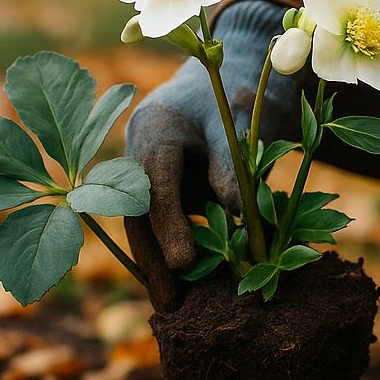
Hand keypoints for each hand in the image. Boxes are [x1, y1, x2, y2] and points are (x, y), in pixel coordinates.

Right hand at [122, 0, 299, 303]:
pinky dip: (171, 253)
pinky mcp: (160, 189)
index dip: (167, 225)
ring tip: (176, 308)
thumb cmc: (241, 93)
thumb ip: (233, 165)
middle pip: (137, 213)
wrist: (234, 71)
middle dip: (152, 259)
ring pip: (142, 225)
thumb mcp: (243, 121)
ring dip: (157, 265)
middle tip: (172, 305)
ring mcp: (144, 172)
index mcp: (155, 126)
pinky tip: (184, 290)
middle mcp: (138, 152)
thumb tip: (234, 214)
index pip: (154, 182)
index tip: (184, 263)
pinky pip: (159, 226)